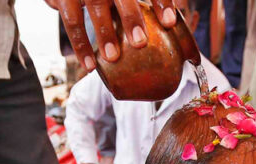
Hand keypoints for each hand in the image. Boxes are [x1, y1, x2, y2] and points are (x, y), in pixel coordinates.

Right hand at [49, 0, 185, 70]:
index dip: (160, 1)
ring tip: (113, 57)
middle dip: (130, 16)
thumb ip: (149, 10)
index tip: (169, 22)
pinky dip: (80, 44)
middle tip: (140, 42)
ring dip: (104, 32)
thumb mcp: (123, 1)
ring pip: (94, 7)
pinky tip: (90, 66)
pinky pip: (72, 21)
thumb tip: (183, 44)